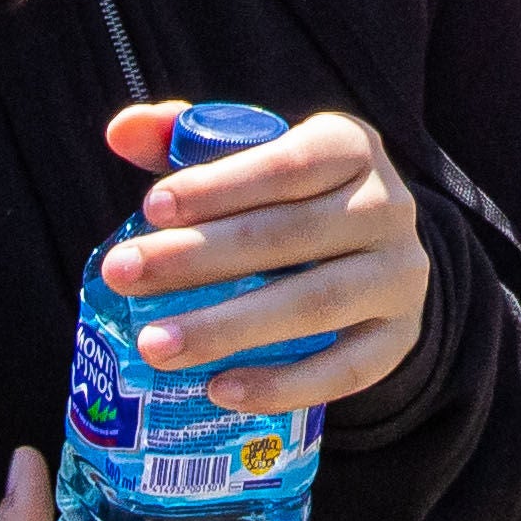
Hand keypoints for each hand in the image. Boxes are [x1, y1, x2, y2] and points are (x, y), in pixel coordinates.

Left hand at [91, 105, 433, 423]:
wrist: (371, 257)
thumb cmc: (289, 199)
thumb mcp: (250, 158)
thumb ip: (186, 138)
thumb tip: (121, 131)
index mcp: (352, 147)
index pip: (288, 163)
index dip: (218, 186)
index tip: (149, 208)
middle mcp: (389, 207)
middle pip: (290, 234)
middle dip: (199, 257)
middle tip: (122, 275)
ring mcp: (399, 276)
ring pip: (316, 303)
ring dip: (229, 326)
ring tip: (154, 344)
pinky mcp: (399, 338)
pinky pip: (345, 369)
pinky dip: (282, 384)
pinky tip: (218, 390)